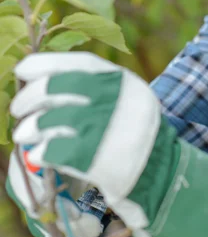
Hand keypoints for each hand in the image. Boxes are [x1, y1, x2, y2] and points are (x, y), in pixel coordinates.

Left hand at [11, 52, 207, 236]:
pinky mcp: (97, 161)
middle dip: (29, 97)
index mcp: (121, 81)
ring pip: (49, 121)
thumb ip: (95, 84)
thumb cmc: (133, 131)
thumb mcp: (126, 97)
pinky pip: (53, 152)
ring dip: (29, 128)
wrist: (160, 172)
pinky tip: (38, 154)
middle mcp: (115, 100)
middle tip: (18, 107)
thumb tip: (43, 77)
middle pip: (56, 89)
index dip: (45, 63)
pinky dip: (40, 152)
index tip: (23, 69)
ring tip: (24, 134)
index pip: (78, 63)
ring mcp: (106, 130)